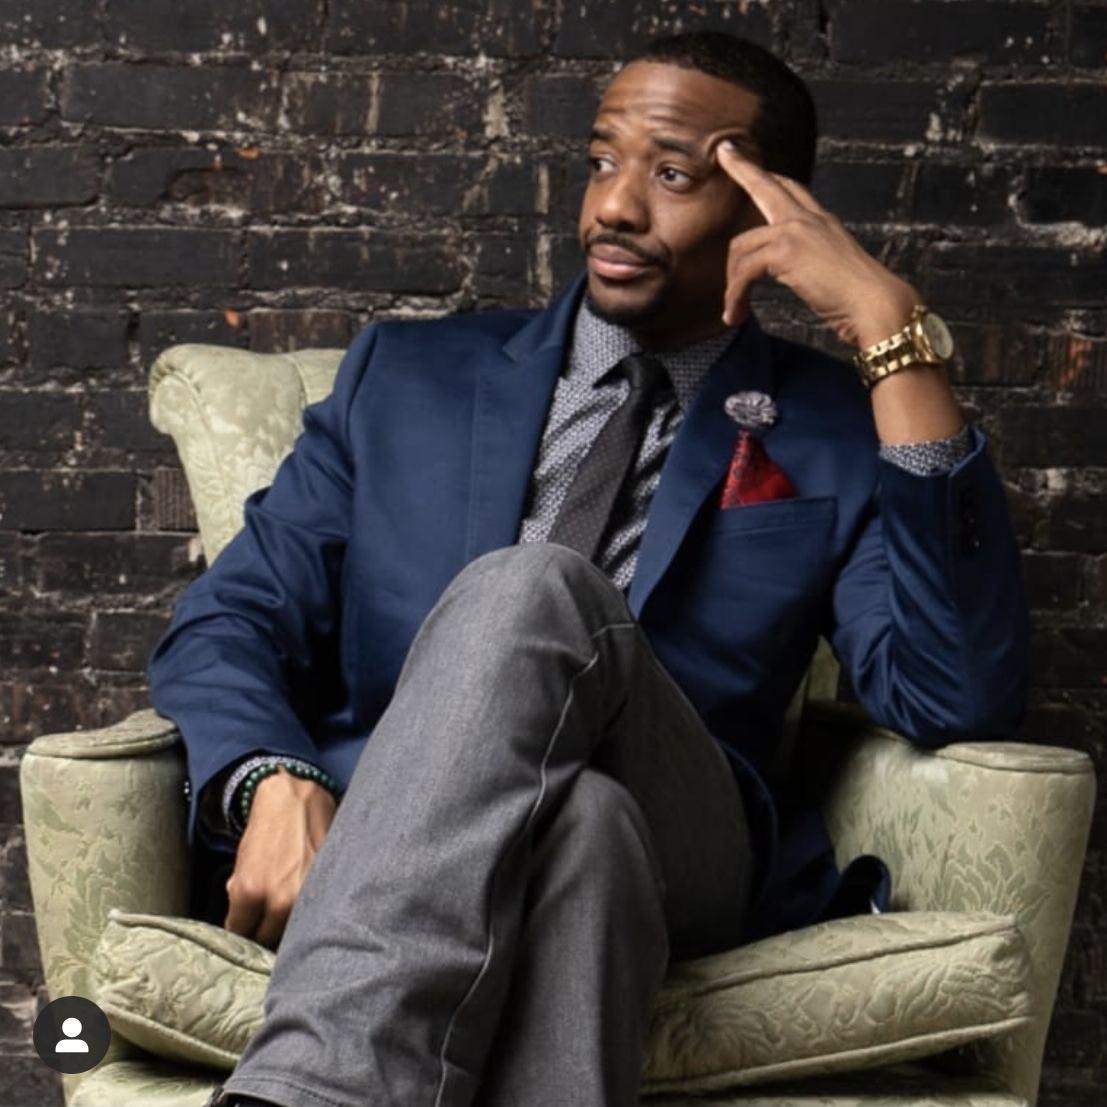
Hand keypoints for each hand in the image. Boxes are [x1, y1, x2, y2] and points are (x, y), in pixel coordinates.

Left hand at [224, 767, 336, 948]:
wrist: (296, 799)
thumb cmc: (267, 828)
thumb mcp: (242, 864)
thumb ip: (240, 898)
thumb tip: (242, 923)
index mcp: (250, 892)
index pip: (241, 935)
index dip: (241, 934)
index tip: (246, 930)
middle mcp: (280, 899)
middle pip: (268, 940)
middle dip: (263, 934)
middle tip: (265, 926)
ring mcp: (307, 894)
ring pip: (294, 931)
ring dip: (288, 927)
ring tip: (285, 916)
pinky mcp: (327, 887)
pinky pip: (313, 914)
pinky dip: (308, 914)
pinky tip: (304, 905)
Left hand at [715, 141, 917, 347]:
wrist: (876, 305)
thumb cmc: (859, 300)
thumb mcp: (834, 270)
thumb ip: (812, 262)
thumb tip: (794, 273)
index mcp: (822, 222)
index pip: (792, 189)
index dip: (770, 176)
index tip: (752, 161)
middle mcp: (809, 219)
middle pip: (768, 186)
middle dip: (743, 168)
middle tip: (723, 151)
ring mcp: (797, 231)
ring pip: (741, 247)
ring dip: (732, 283)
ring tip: (733, 312)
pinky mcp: (785, 251)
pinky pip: (744, 272)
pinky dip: (735, 296)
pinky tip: (735, 315)